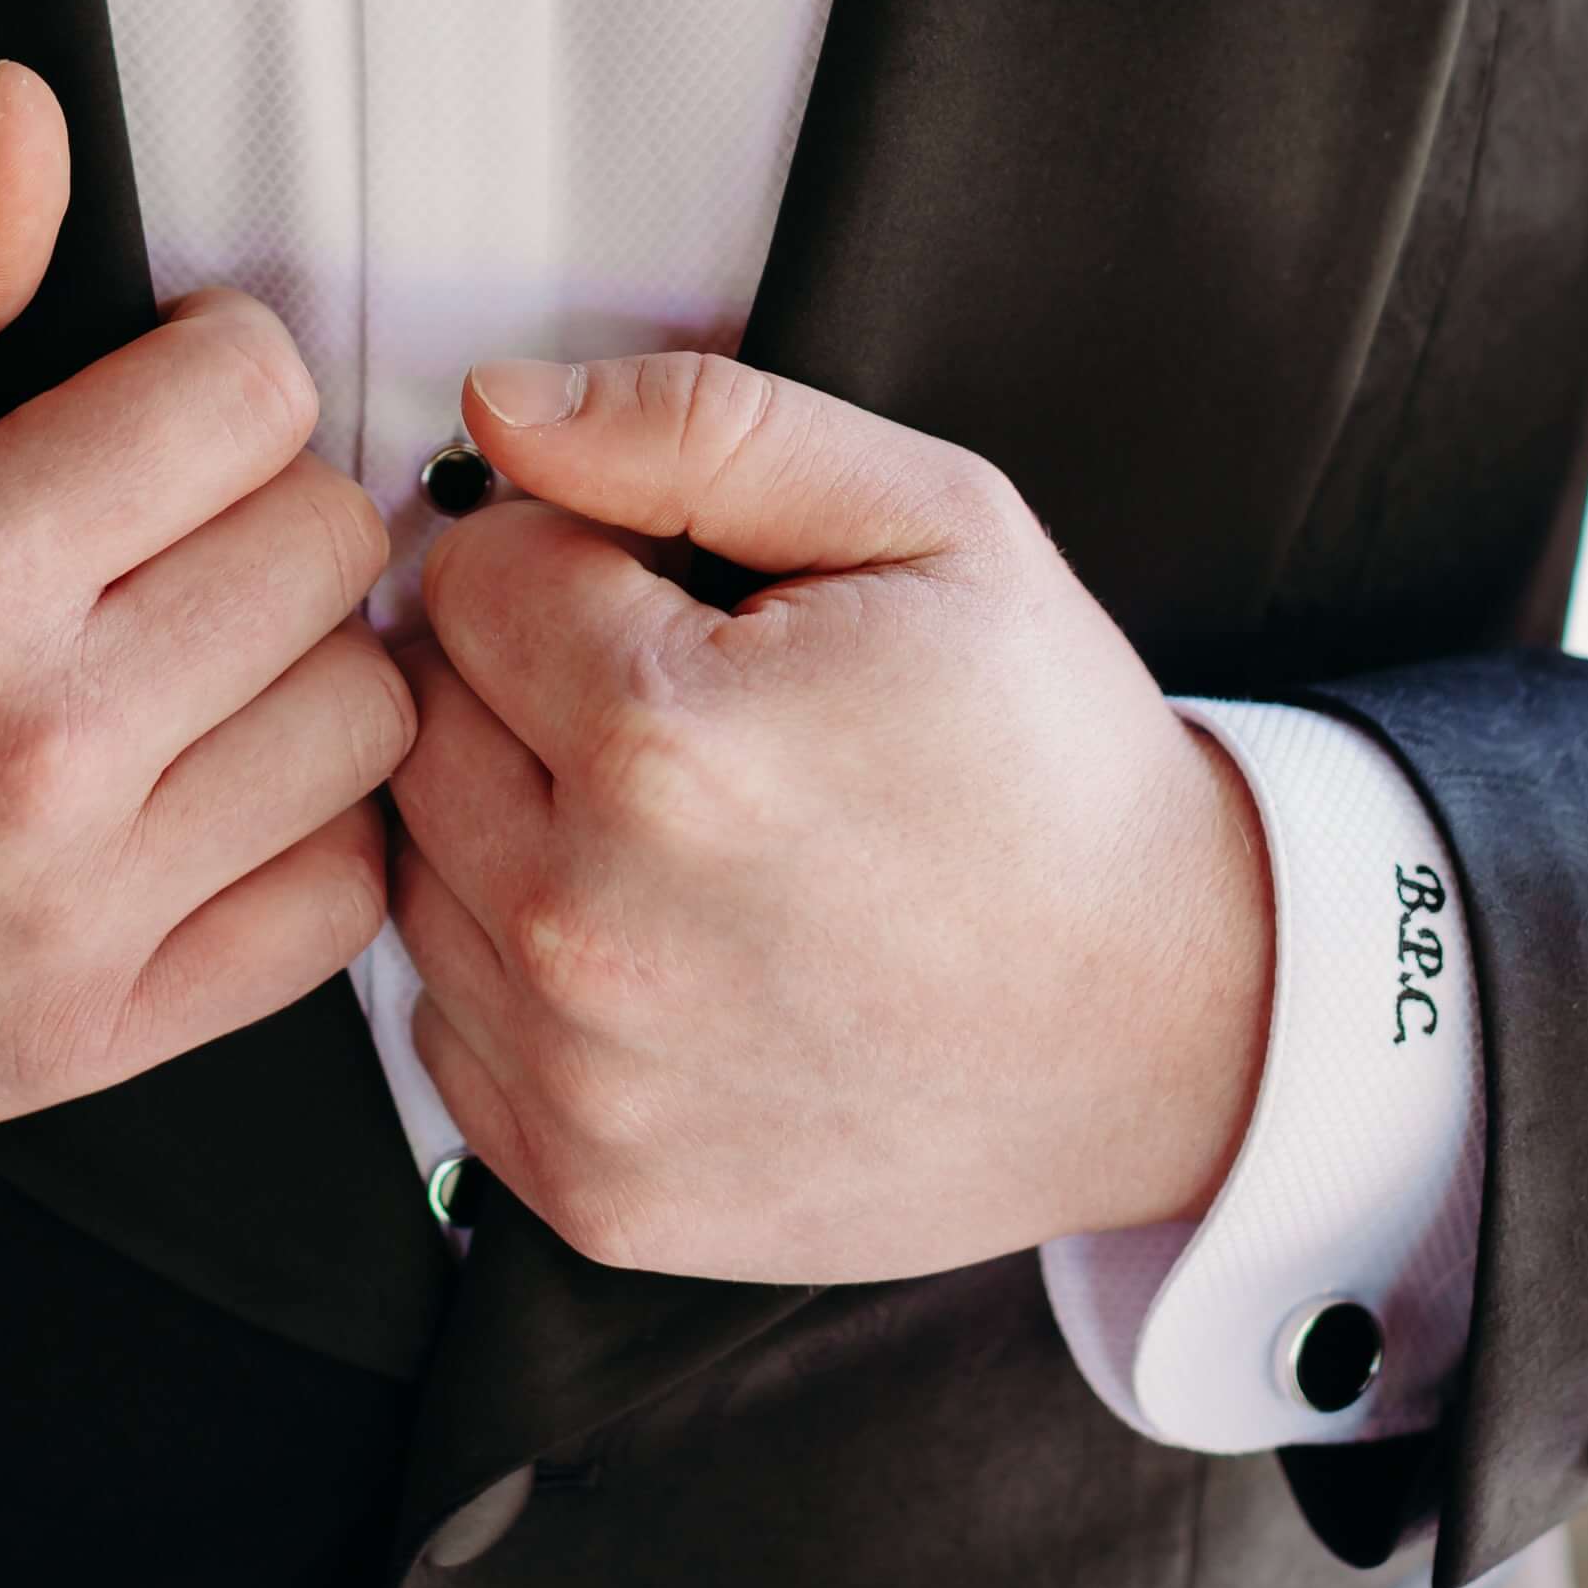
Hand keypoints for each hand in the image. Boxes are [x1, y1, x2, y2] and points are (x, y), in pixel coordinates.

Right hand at [0, 62, 412, 1140]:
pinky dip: (306, 831)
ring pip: (362, 716)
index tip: (166, 396)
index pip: (250, 395)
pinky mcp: (96, 1026)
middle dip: (263, 501)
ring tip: (201, 646)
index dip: (216, 366)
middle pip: (326, 544)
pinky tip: (216, 780)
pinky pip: (335, 897)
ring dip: (301, 664)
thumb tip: (28, 120)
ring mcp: (73, 903)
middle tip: (176, 522)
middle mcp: (30, 742)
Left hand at [387, 350, 1273, 1282]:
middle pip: (420, 718)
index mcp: (664, 741)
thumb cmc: (1052, 764)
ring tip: (679, 826)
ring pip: (416, 868)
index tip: (681, 601)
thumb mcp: (931, 517)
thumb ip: (694, 427)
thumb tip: (502, 403)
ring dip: (510, 824)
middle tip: (687, 710)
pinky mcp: (589, 1184)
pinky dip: (522, 973)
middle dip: (527, 682)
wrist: (1170, 1024)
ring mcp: (583, 1076)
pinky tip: (661, 943)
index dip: (578, 557)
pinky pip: (447, 1021)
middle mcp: (594, 925)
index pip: (472, 572)